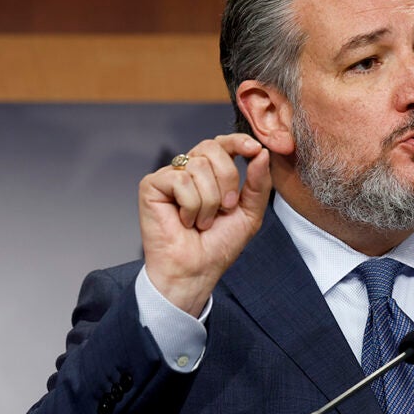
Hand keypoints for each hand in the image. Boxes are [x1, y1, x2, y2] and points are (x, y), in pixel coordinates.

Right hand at [138, 134, 270, 315]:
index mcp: (211, 172)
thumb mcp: (249, 213)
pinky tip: (184, 221)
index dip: (238, 142)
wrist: (196, 271)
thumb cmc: (218, 246)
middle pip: (212, 148)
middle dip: (227, 178)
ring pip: (198, 166)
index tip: (254, 149)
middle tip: (226, 207)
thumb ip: (258, 183)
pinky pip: (180, 180)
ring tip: (202, 221)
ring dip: (209, 201)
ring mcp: (169, 176)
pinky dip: (191, 206)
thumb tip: (261, 153)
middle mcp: (189, 170)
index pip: (223, 143)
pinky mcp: (151, 185)